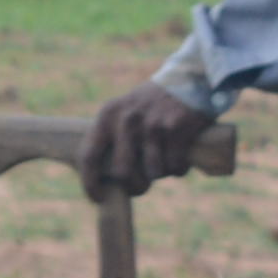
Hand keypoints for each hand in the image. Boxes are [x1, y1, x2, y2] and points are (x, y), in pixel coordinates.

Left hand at [81, 80, 220, 195]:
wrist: (189, 79)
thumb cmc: (152, 105)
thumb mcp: (124, 112)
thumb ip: (112, 139)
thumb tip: (106, 181)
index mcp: (107, 116)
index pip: (88, 156)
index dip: (90, 183)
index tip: (99, 198)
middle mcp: (126, 119)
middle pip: (122, 173)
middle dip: (134, 186)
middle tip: (142, 186)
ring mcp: (151, 124)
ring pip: (153, 173)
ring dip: (161, 173)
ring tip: (165, 160)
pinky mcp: (176, 128)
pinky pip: (175, 167)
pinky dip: (179, 169)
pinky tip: (181, 156)